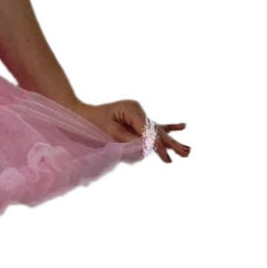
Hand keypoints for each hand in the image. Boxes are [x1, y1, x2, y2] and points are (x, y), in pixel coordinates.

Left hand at [70, 98, 189, 162]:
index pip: (148, 131)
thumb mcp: (108, 131)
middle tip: (185, 154)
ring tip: (188, 151)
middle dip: (170, 144)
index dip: (157, 146)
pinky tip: (183, 125)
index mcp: (132, 109)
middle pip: (157, 131)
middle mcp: (138, 111)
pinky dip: (167, 127)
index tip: (166, 158)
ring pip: (158, 131)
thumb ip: (127, 139)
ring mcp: (138, 115)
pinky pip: (153, 127)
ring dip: (172, 142)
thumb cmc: (90, 122)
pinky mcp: (136, 121)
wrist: (79, 114)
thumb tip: (144, 148)